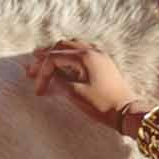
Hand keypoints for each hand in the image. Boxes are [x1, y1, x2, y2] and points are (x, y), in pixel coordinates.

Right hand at [25, 41, 147, 130]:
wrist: (126, 111)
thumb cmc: (101, 104)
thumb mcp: (75, 94)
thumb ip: (59, 81)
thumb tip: (49, 75)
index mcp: (84, 57)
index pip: (54, 58)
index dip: (42, 73)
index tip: (38, 90)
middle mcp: (91, 50)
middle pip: (61, 46)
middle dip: (45, 58)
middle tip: (31, 68)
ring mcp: (99, 54)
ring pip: (72, 46)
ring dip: (57, 53)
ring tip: (44, 60)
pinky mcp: (103, 62)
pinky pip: (82, 50)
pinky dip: (69, 54)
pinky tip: (65, 61)